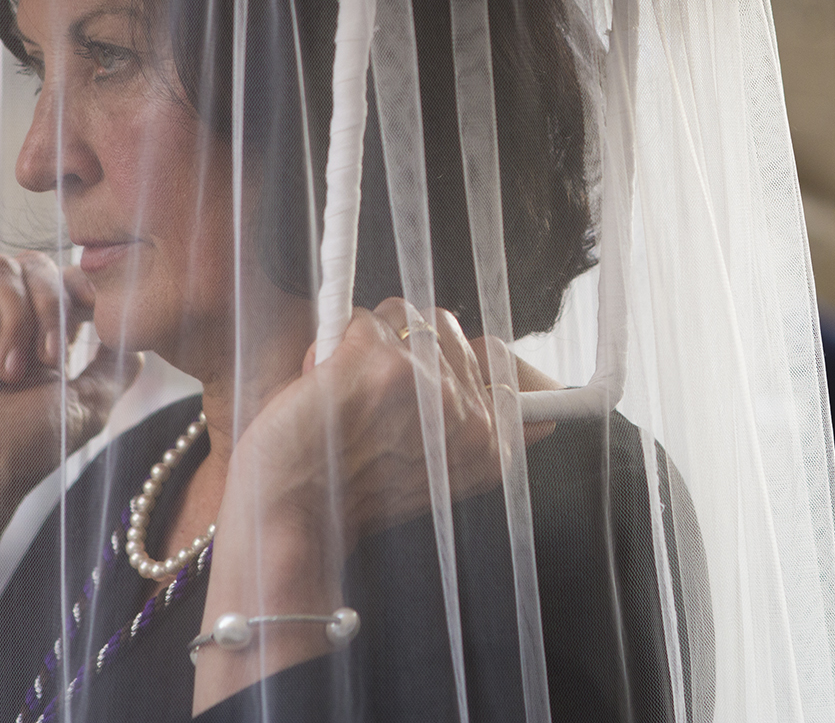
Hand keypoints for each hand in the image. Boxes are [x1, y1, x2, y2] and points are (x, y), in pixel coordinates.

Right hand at [0, 251, 137, 515]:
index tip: (92, 308)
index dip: (81, 284)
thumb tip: (131, 329)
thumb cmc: (26, 445)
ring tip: (6, 372)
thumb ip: (117, 365)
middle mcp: (0, 318)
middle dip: (49, 306)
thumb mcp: (89, 403)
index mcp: (38, 334)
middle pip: (35, 263)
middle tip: (45, 359)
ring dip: (14, 320)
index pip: (64, 276)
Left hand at [192, 300, 505, 711]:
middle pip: (446, 329)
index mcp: (489, 446)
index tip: (439, 371)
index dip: (467, 355)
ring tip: (345, 395)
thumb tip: (546, 417)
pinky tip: (322, 386)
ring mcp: (430, 384)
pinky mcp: (384, 363)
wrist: (288, 517)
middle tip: (369, 402)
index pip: (506, 363)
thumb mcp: (432, 477)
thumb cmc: (347, 496)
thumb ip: (480, 436)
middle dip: (400, 349)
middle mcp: (470, 415)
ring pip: (404, 317)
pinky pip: (363, 318)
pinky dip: (332, 344)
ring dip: (366, 343)